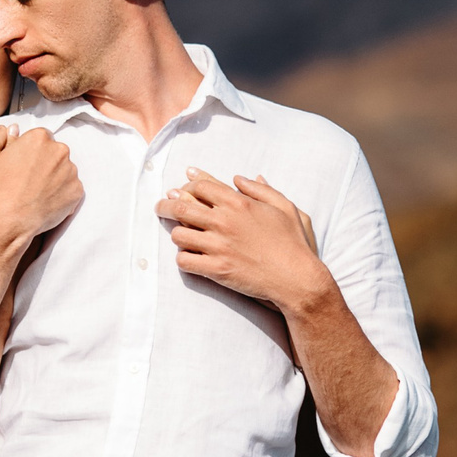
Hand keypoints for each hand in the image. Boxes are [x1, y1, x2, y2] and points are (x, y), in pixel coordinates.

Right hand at [0, 125, 81, 244]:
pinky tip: (46, 201)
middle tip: (30, 179)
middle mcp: (59, 150)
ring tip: (37, 192)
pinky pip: (71, 189)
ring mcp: (71, 171)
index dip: (31, 151)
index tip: (25, 164)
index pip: (41, 138)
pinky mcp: (77, 191)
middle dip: (45, 163)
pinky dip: (62, 194)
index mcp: (39, 138)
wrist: (10, 219)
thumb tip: (5, 129)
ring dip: (54, 178)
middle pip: (54, 153)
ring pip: (64, 170)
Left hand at [155, 171, 330, 311]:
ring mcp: (218, 246)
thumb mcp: (285, 207)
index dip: (187, 184)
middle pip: (181, 206)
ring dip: (178, 234)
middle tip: (160, 207)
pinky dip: (183, 259)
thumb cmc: (293, 243)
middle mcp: (225, 221)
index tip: (179, 186)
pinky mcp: (216, 269)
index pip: (201, 186)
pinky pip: (184, 261)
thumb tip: (241, 178)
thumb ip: (262, 189)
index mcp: (239, 203)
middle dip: (165, 205)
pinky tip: (190, 258)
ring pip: (178, 234)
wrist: (297, 279)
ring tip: (181, 236)